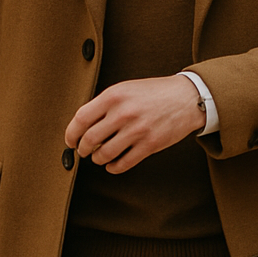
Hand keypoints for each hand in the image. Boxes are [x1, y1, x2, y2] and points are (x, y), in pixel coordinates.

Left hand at [65, 74, 204, 173]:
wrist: (187, 98)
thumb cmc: (154, 93)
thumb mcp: (125, 89)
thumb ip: (104, 104)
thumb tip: (83, 125)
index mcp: (114, 96)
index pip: (81, 119)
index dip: (71, 133)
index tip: (70, 141)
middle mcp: (123, 113)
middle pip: (90, 140)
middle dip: (83, 150)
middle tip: (83, 151)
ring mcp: (137, 130)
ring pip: (105, 154)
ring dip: (98, 159)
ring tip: (99, 157)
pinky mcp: (150, 145)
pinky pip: (123, 163)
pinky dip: (113, 168)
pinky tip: (112, 165)